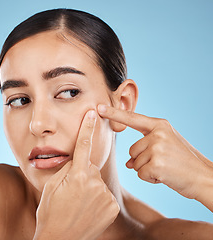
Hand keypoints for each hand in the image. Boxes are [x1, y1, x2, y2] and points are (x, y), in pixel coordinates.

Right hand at [34, 110, 119, 239]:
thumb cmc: (50, 212)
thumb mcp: (52, 186)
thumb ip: (67, 169)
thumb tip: (77, 159)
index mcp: (77, 175)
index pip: (83, 145)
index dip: (88, 127)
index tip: (93, 113)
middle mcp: (94, 183)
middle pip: (90, 168)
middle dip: (82, 174)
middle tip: (72, 191)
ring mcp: (105, 196)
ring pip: (97, 181)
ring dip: (90, 187)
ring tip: (79, 203)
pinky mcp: (111, 207)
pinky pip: (104, 194)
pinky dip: (98, 199)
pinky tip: (88, 209)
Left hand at [97, 104, 212, 200]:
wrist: (204, 177)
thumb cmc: (184, 162)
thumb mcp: (167, 145)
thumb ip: (146, 147)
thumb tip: (128, 162)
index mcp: (160, 125)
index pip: (132, 118)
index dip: (114, 113)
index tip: (99, 108)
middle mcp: (158, 133)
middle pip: (131, 149)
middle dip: (142, 160)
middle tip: (163, 162)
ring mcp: (157, 147)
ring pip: (135, 163)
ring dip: (147, 170)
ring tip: (166, 168)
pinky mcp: (156, 163)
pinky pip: (140, 173)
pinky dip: (150, 178)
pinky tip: (165, 176)